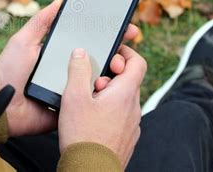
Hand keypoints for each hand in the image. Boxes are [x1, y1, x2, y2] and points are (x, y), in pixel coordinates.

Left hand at [0, 0, 139, 136]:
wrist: (0, 105)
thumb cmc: (9, 70)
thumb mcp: (23, 40)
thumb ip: (40, 22)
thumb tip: (59, 1)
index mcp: (61, 53)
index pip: (89, 41)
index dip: (108, 34)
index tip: (125, 27)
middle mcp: (69, 70)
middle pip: (99, 59)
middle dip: (117, 52)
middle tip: (128, 45)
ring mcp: (72, 88)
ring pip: (99, 80)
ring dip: (112, 73)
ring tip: (120, 66)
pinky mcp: (71, 107)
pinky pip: (90, 101)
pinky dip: (102, 96)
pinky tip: (113, 88)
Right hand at [59, 46, 146, 166]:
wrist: (90, 171)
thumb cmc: (83, 136)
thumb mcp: (74, 97)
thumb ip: (78, 70)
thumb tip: (81, 53)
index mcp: (125, 93)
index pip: (138, 62)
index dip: (126, 52)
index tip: (111, 52)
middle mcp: (134, 108)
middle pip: (128, 80)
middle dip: (110, 75)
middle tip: (92, 81)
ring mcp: (132, 124)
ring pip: (124, 99)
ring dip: (108, 93)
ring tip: (88, 101)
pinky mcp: (126, 137)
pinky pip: (121, 115)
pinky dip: (109, 110)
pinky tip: (91, 118)